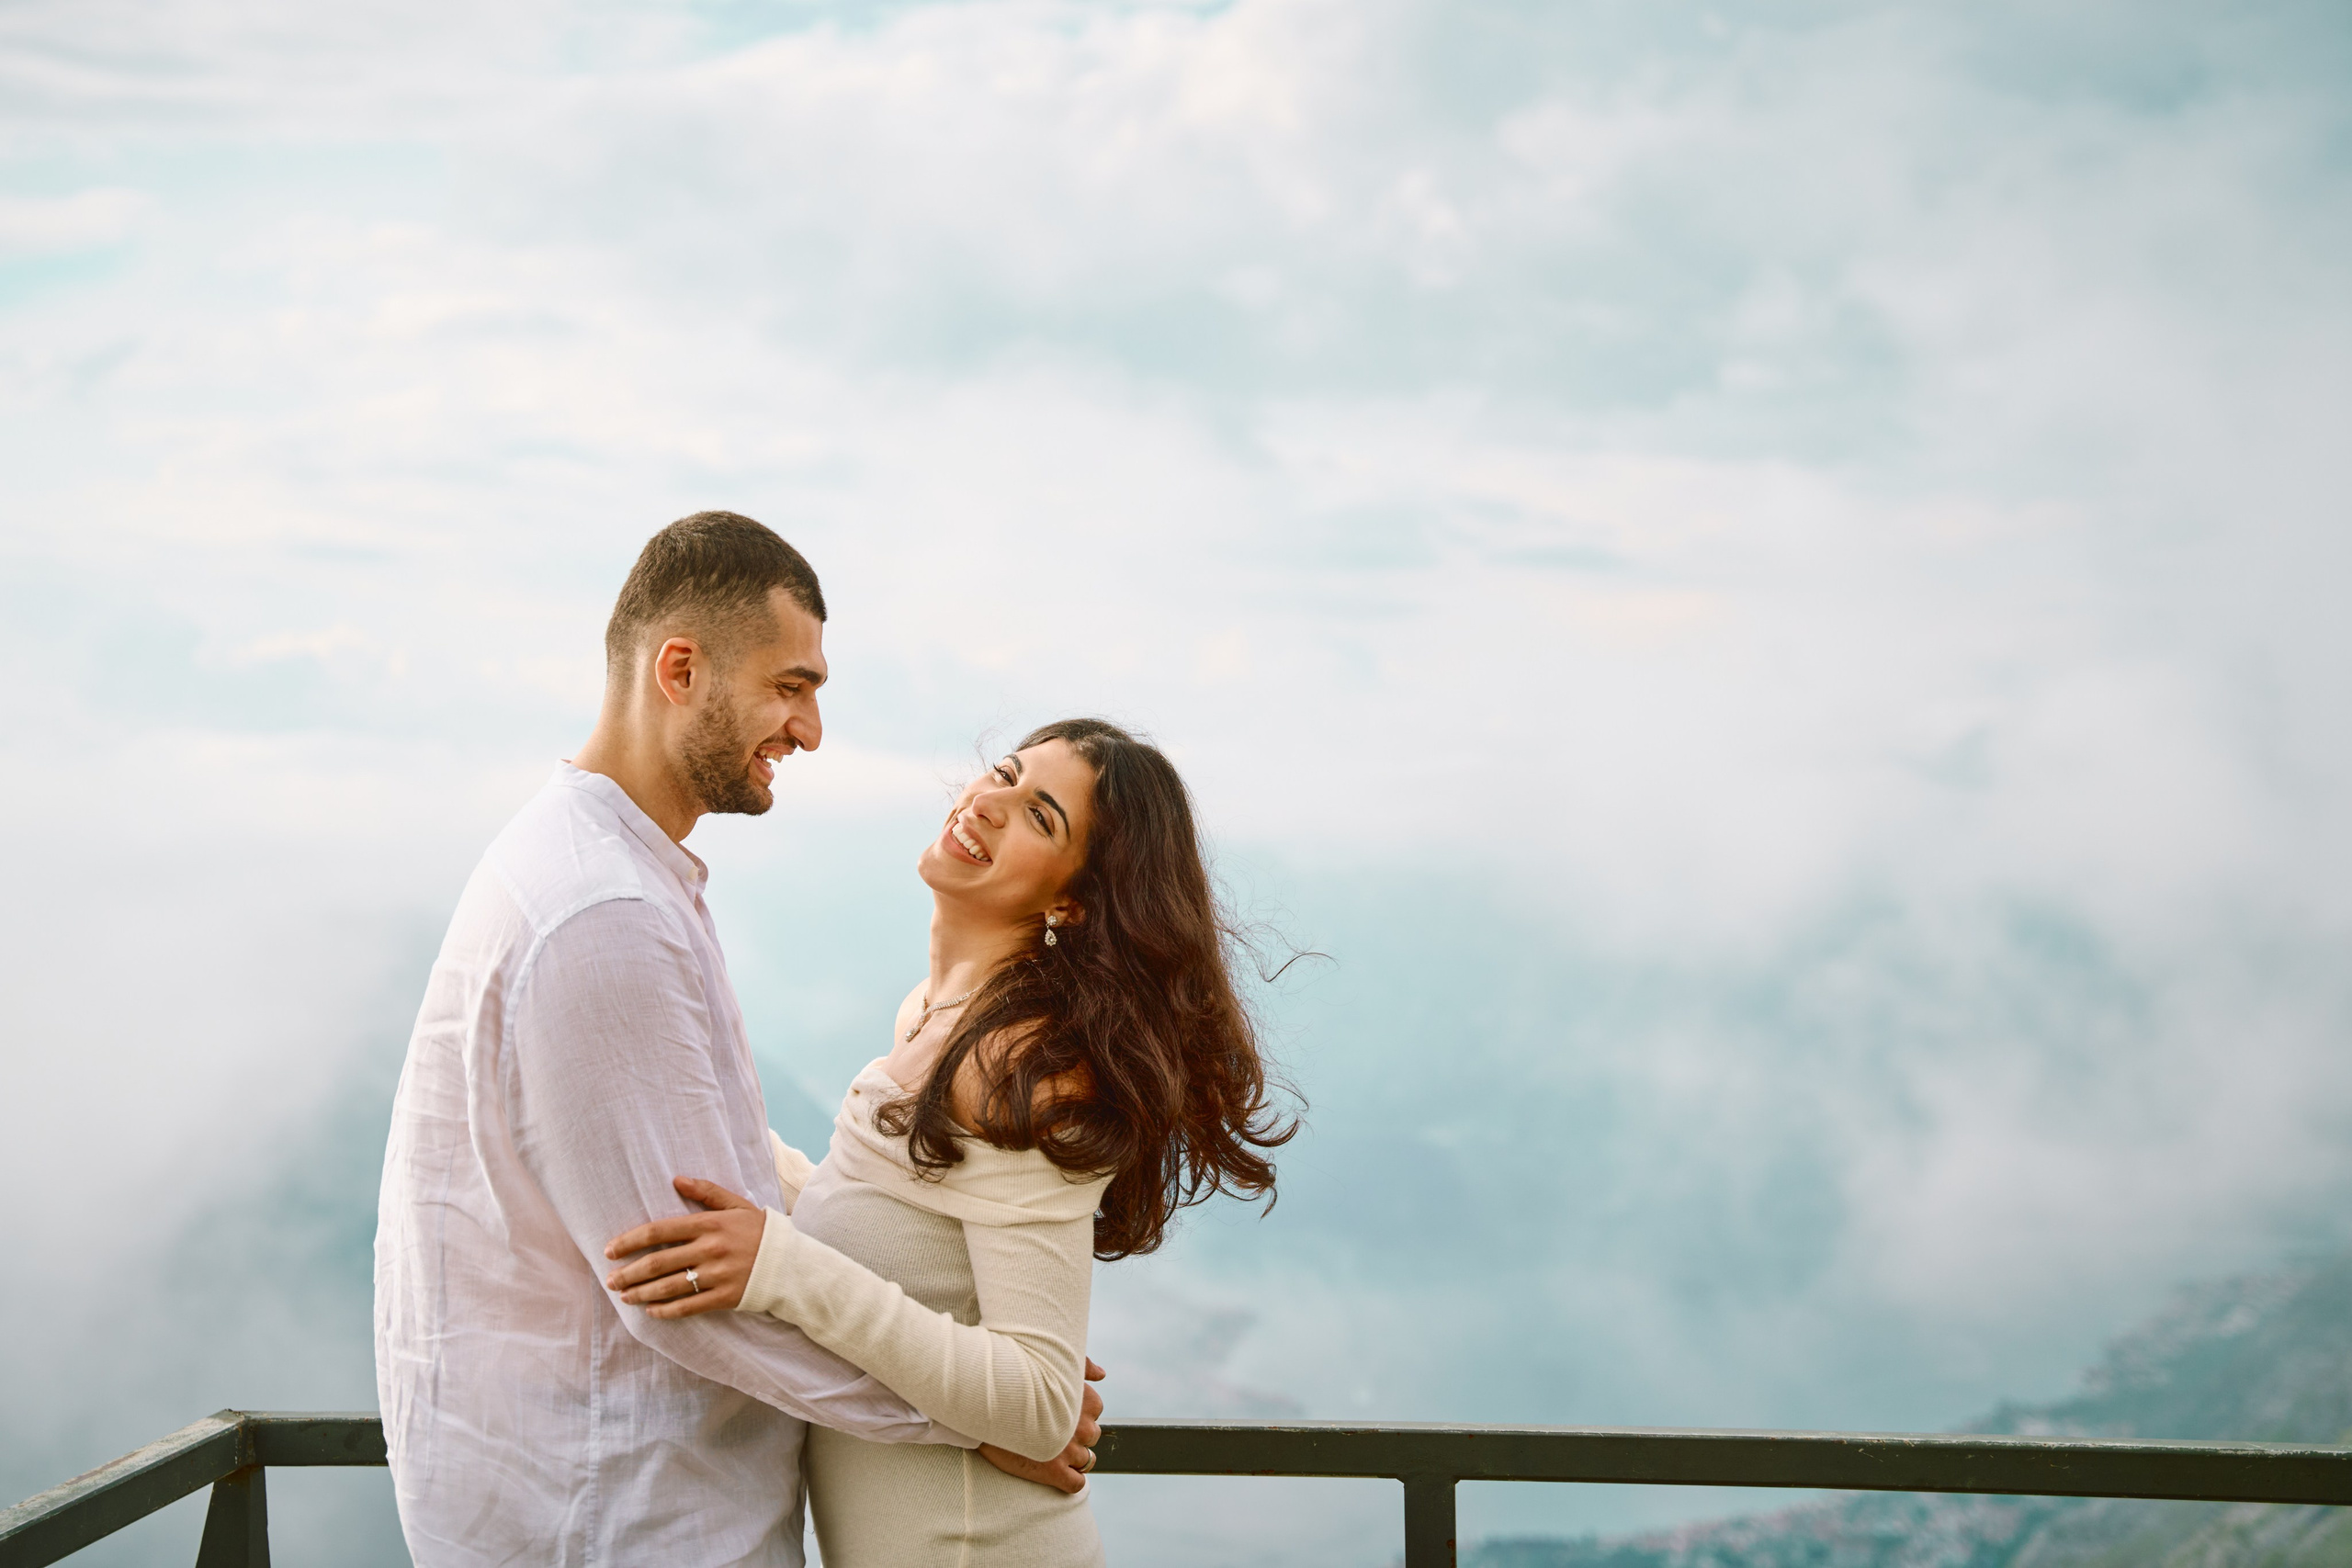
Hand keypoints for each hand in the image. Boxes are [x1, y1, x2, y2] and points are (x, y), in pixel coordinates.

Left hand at [602, 1176, 764, 1318]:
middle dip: (629, 1272)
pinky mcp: (724, 1297)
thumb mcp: (736, 1205)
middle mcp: (710, 1249)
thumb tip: (676, 1180)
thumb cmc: (759, 1231)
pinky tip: (650, 1311)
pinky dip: (665, 1311)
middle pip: (658, 1262)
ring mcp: (717, 1275)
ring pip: (668, 1287)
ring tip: (623, 1296)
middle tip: (610, 1279)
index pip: (658, 1231)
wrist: (791, 1262)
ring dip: (641, 1293)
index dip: (629, 1241)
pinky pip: (688, 1307)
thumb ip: (706, 1192)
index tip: (610, 1250)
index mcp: (709, 1224)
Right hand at [980, 1359, 1106, 1493]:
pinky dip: (1070, 1480)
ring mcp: (1069, 1451)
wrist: (984, 1404)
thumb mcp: (1051, 1363)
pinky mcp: (1054, 1472)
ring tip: (1051, 1452)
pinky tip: (1054, 1472)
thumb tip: (1102, 1375)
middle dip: (1077, 1435)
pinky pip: (1077, 1484)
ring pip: (1087, 1460)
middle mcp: (1082, 1426)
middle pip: (1092, 1436)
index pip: (1096, 1410)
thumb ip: (1083, 1366)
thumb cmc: (1016, 1378)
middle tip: (1053, 1432)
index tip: (1060, 1412)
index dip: (1079, 1413)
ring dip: (1073, 1458)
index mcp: (1083, 1400)